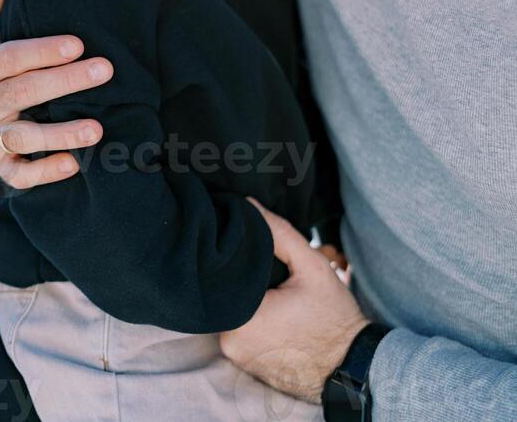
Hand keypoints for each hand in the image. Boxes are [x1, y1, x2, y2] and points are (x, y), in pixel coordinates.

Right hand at [0, 0, 111, 188]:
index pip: (11, 58)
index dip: (43, 51)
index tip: (78, 43)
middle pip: (23, 93)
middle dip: (65, 83)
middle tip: (104, 71)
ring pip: (23, 137)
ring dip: (61, 134)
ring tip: (99, 128)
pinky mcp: (1, 165)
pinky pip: (19, 174)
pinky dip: (45, 173)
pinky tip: (75, 164)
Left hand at [219, 198, 369, 404]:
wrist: (350, 367)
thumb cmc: (334, 317)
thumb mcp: (313, 266)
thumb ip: (280, 233)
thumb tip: (249, 205)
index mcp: (243, 319)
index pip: (222, 275)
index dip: (233, 258)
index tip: (249, 250)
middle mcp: (231, 343)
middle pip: (226, 293)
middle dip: (244, 279)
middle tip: (270, 274)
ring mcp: (237, 357)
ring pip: (231, 312)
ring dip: (247, 299)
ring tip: (274, 292)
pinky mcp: (244, 365)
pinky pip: (238, 331)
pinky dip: (251, 319)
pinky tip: (272, 311)